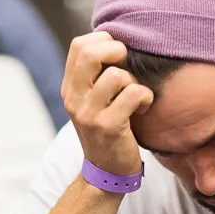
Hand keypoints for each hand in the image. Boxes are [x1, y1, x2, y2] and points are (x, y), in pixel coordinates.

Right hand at [61, 33, 153, 175]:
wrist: (106, 172)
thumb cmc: (107, 132)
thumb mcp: (91, 103)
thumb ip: (94, 76)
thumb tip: (113, 41)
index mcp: (69, 89)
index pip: (78, 45)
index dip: (103, 40)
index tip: (117, 53)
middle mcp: (74, 100)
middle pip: (90, 53)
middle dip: (117, 50)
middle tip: (128, 65)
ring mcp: (90, 114)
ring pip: (116, 75)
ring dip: (133, 81)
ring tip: (135, 95)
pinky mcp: (109, 127)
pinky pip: (134, 94)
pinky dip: (145, 97)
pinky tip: (142, 108)